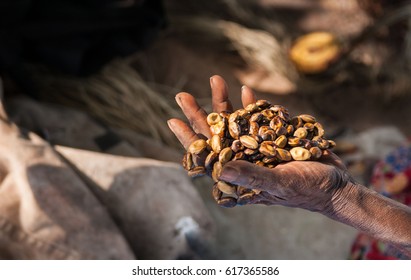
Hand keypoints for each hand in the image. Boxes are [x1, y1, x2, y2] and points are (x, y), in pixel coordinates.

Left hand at [168, 75, 353, 213]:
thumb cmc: (309, 190)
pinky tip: (244, 90)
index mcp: (239, 177)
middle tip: (181, 96)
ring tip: (214, 79)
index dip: (189, 139)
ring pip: (235, 123)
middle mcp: (244, 161)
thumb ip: (251, 175)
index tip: (172, 121)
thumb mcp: (280, 183)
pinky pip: (259, 119)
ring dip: (224, 103)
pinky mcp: (273, 138)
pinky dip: (252, 105)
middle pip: (216, 136)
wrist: (337, 185)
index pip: (207, 157)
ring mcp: (258, 148)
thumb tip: (220, 168)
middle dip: (199, 115)